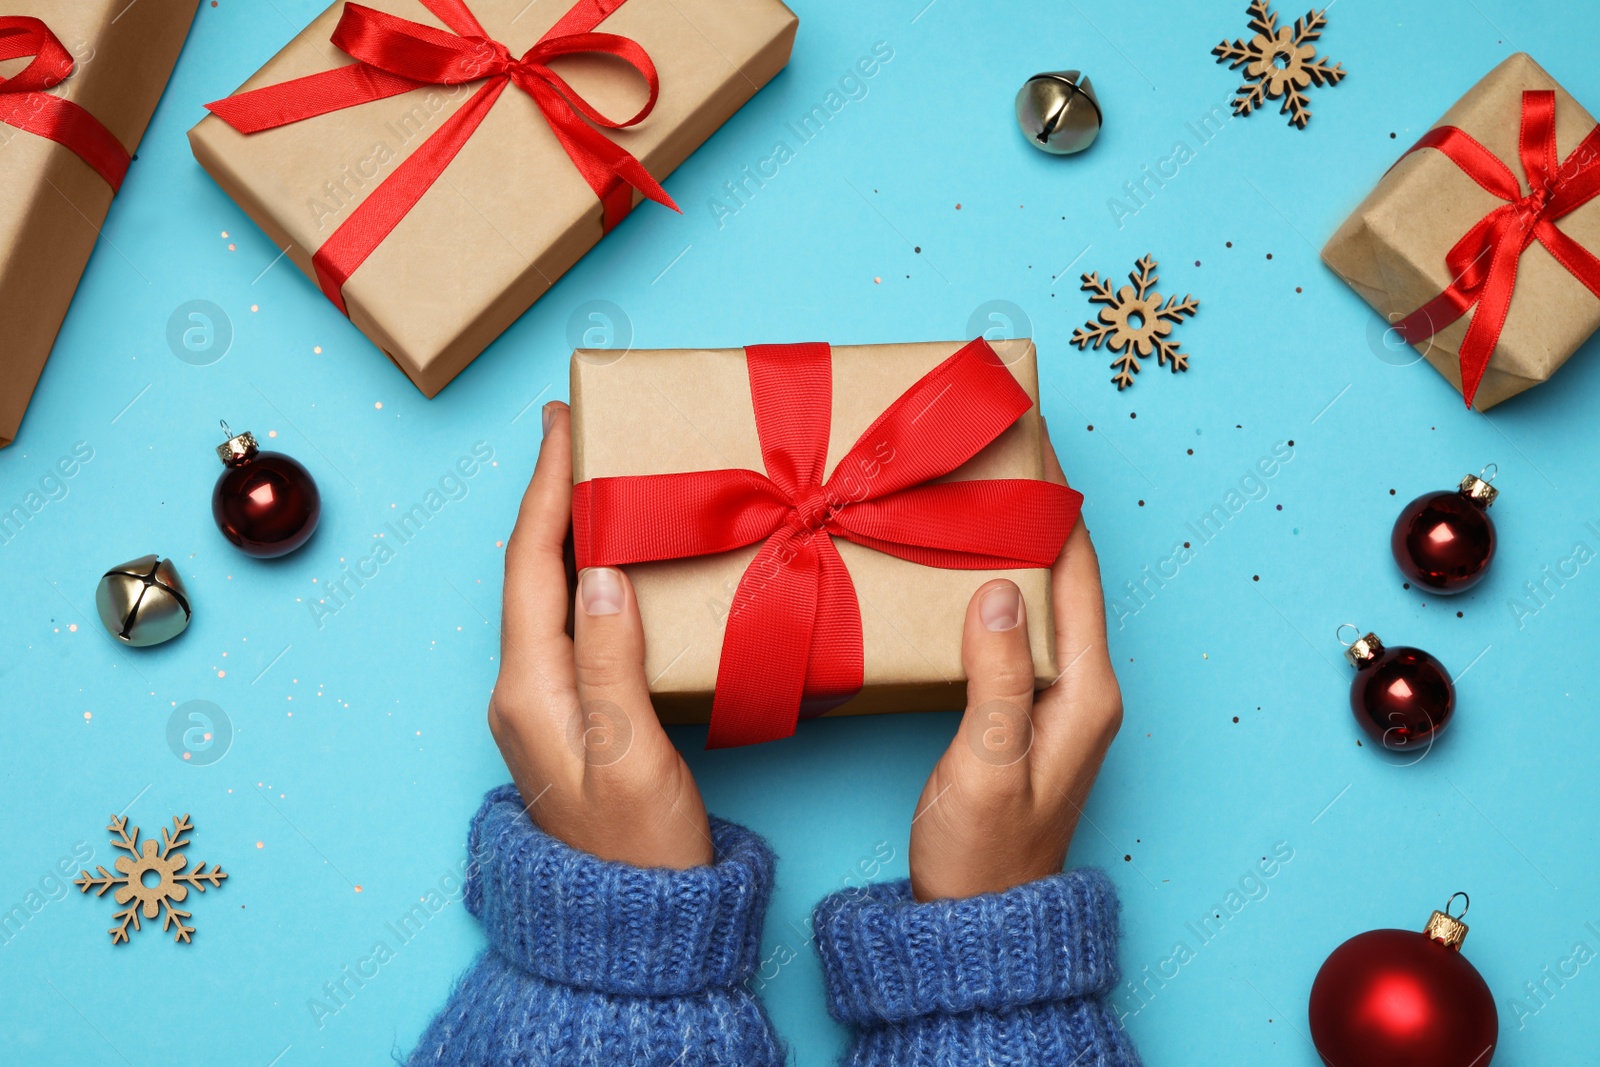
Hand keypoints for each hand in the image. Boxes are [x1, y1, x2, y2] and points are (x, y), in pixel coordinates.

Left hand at [486, 401, 712, 868]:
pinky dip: (583, 575)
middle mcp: (522, 691)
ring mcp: (541, 705)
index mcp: (528, 691)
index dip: (546, 491)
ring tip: (592, 477)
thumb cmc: (638, 849)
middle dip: (549, 497)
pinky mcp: (569, 716)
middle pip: (528, 571)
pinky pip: (567, 622)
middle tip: (574, 433)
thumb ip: (610, 661)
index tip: (561, 427)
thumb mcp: (630, 754)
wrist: (632, 925)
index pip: (530, 566)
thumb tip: (600, 570)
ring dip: (564, 532)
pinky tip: (608, 561)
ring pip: (546, 594)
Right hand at [908, 426, 1122, 900]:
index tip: (1031, 445)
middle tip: (989, 458)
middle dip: (1031, 514)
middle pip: (1063, 578)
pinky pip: (1013, 631)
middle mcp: (1081, 688)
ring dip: (1010, 550)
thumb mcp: (987, 764)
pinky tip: (956, 575)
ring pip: (1037, 601)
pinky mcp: (1022, 712)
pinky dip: (991, 590)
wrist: (977, 923)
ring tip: (969, 500)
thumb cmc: (983, 853)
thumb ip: (996, 676)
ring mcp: (1054, 701)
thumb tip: (1001, 585)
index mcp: (1087, 692)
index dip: (1054, 505)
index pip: (1078, 573)